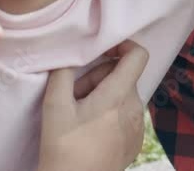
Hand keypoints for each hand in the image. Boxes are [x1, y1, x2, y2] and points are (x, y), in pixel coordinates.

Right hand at [37, 41, 148, 170]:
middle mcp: (135, 109)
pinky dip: (110, 113)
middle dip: (98, 77)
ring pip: (123, 95)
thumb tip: (69, 54)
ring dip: (103, 95)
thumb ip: (62, 72)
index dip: (123, 45)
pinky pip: (126, 114)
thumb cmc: (64, 148)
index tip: (103, 50)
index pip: (138, 55)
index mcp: (119, 96)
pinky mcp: (136, 142)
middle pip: (123, 75)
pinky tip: (90, 129)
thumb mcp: (54, 106)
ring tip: (79, 114)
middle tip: (74, 95)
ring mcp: (138, 127)